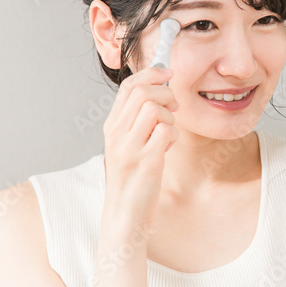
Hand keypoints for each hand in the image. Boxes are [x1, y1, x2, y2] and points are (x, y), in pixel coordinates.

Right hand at [101, 65, 179, 234]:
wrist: (125, 213)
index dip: (151, 74)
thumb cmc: (132, 178)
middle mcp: (116, 134)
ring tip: (167, 134)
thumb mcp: (128, 144)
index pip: (128, 87)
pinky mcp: (147, 160)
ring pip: (155, 109)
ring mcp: (130, 147)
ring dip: (170, 118)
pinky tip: (167, 149)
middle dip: (166, 93)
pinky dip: (174, 136)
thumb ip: (138, 120)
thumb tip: (160, 91)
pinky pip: (167, 131)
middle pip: (143, 93)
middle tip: (174, 107)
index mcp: (111, 126)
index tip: (168, 73)